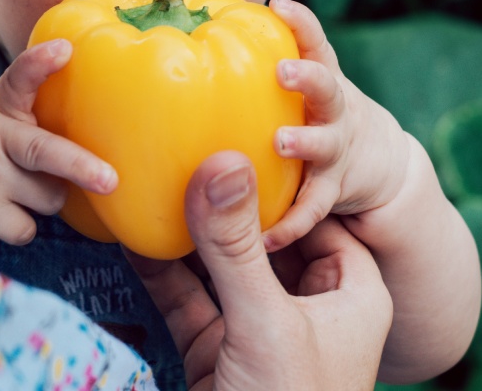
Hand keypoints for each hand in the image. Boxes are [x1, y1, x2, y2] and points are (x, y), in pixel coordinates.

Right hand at [0, 39, 116, 243]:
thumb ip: (25, 116)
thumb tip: (85, 127)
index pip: (19, 78)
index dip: (41, 64)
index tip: (64, 49)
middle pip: (44, 152)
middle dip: (79, 166)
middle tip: (110, 179)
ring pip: (50, 198)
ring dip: (50, 196)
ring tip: (27, 187)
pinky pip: (26, 229)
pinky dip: (25, 225)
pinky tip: (9, 212)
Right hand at [128, 151, 391, 390]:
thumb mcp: (266, 323)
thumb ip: (237, 247)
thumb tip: (222, 160)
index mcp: (350, 293)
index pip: (319, 214)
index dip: (284, 176)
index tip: (244, 128)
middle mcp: (307, 306)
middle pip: (262, 234)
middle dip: (223, 197)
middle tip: (185, 142)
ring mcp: (257, 329)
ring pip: (218, 264)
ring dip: (185, 229)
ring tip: (151, 176)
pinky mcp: (216, 352)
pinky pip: (186, 298)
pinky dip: (160, 269)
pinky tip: (131, 233)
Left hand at [263, 0, 411, 250]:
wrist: (374, 160)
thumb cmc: (310, 111)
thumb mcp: (298, 85)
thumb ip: (254, 66)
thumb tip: (185, 33)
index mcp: (319, 78)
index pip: (314, 41)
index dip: (300, 21)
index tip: (279, 4)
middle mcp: (332, 108)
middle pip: (325, 86)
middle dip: (305, 77)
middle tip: (282, 71)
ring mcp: (337, 148)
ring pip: (324, 144)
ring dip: (303, 142)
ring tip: (281, 141)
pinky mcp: (335, 189)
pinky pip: (312, 209)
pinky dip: (291, 223)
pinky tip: (266, 238)